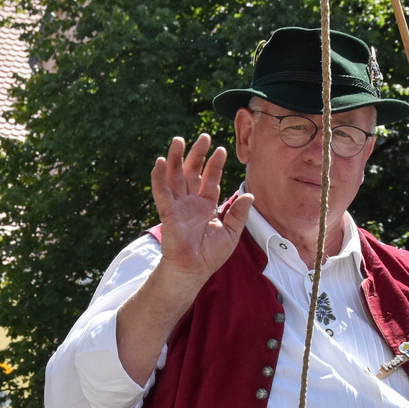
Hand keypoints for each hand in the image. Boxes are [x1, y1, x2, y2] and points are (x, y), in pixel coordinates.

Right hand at [149, 134, 253, 285]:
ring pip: (175, 177)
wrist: (194, 270)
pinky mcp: (168, 212)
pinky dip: (159, 176)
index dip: (215, 165)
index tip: (221, 150)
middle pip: (192, 172)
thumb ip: (239, 214)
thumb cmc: (210, 256)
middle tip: (203, 137)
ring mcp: (178, 206)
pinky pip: (162, 192)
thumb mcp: (231, 233)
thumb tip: (249, 195)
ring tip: (178, 140)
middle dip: (197, 154)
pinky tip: (159, 161)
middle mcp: (191, 202)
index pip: (210, 180)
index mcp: (206, 206)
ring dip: (175, 158)